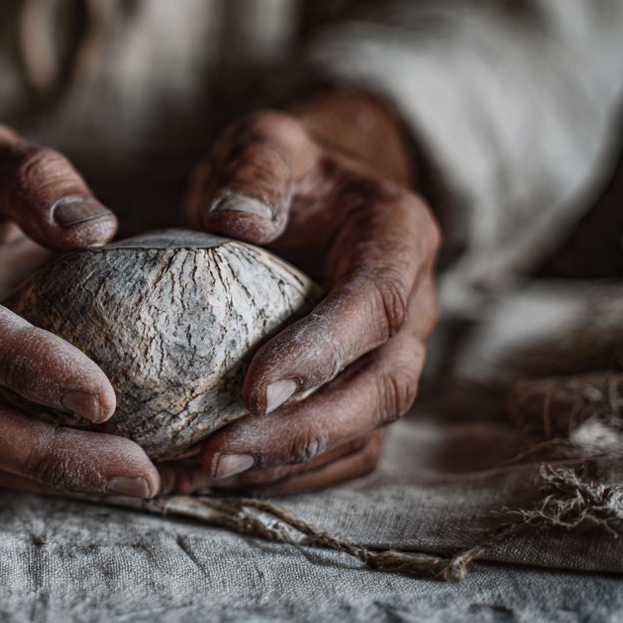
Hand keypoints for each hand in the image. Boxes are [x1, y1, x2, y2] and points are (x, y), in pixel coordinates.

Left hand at [176, 91, 440, 495]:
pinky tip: (220, 479)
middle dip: (306, 429)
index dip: (323, 353)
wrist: (308, 195)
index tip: (254, 388)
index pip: (377, 305)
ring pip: (368, 432)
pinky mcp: (364, 392)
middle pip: (385, 388)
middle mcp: (412, 307)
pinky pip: (344, 452)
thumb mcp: (267, 142)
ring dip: (292, 462)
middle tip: (219, 451)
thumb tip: (240, 221)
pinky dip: (289, 475)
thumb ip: (257, 169)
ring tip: (209, 472)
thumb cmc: (284, 171)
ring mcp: (394, 357)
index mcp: (398, 238)